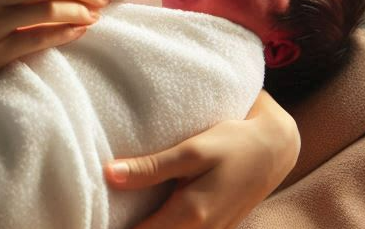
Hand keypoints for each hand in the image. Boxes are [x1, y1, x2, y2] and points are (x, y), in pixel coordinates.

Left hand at [103, 91, 299, 228]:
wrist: (275, 148)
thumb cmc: (233, 143)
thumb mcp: (193, 150)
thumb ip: (153, 166)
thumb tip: (109, 175)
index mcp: (190, 216)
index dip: (114, 228)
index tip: (88, 219)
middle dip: (126, 227)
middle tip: (94, 214)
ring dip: (143, 227)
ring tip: (113, 215)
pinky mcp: (213, 228)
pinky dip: (161, 225)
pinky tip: (144, 214)